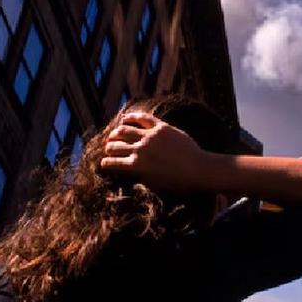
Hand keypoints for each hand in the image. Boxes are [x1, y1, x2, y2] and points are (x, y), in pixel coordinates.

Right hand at [100, 111, 216, 192]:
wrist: (198, 169)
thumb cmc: (178, 183)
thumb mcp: (154, 184)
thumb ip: (140, 176)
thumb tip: (129, 172)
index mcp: (137, 166)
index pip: (113, 163)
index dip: (106, 163)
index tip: (104, 163)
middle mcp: (140, 150)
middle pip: (116, 145)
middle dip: (109, 148)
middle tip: (108, 148)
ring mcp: (150, 137)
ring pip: (125, 130)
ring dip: (116, 133)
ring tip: (114, 135)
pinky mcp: (161, 127)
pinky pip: (142, 118)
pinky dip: (131, 117)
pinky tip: (125, 118)